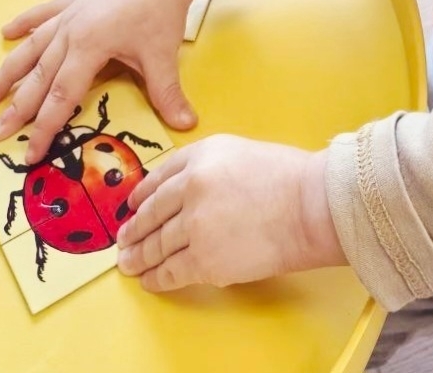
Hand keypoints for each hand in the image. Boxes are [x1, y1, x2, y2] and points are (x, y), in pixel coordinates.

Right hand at [0, 0, 215, 162]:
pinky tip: (6, 33)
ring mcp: (71, 15)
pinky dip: (25, 22)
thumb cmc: (162, 13)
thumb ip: (168, 94)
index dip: (45, 129)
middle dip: (15, 110)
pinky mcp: (76, 1)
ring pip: (32, 48)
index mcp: (89, 48)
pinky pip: (44, 13)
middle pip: (38, 78)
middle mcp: (71, 32)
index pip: (61, 98)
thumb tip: (187, 125)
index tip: (30, 155)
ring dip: (8, 73)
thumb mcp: (163, 57)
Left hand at [116, 138, 345, 289]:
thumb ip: (208, 167)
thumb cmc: (287, 177)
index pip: (160, 176)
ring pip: (157, 245)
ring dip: (139, 257)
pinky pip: (170, 272)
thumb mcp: (240, 153)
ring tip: (129, 264)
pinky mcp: (203, 260)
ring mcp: (194, 225)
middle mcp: (190, 187)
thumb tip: (185, 192)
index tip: (132, 206)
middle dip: (134, 230)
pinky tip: (150, 280)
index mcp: (200, 156)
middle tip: (122, 240)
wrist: (309, 206)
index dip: (142, 194)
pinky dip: (156, 278)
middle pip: (152, 213)